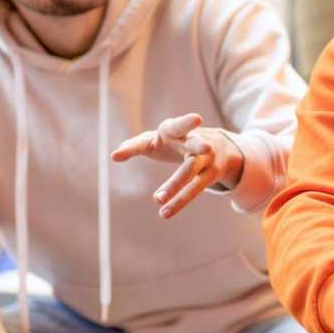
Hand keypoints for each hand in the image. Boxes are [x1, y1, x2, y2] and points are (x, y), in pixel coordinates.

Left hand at [111, 113, 244, 218]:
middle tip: (205, 146)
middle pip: (195, 143)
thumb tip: (113, 156)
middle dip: (199, 144)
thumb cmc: (177, 142)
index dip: (184, 123)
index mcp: (178, 130)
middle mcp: (196, 141)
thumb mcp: (157, 139)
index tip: (197, 119)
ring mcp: (206, 158)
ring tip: (158, 199)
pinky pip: (195, 188)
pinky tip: (164, 212)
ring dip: (176, 184)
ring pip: (191, 170)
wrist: (220, 146)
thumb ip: (136, 145)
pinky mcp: (211, 174)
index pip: (177, 126)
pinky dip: (179, 201)